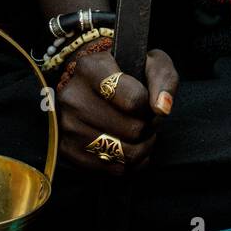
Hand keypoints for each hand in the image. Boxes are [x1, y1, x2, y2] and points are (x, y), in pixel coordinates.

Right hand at [55, 46, 178, 174]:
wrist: (90, 80)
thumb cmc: (124, 68)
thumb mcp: (149, 61)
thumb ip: (163, 78)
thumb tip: (162, 109)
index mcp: (91, 68)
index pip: (134, 101)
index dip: (149, 106)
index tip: (148, 102)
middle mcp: (73, 97)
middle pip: (131, 129)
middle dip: (149, 127)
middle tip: (148, 120)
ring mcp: (67, 125)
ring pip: (123, 153)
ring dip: (142, 147)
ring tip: (141, 133)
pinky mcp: (67, 150)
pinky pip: (111, 168)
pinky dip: (130, 163)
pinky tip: (131, 146)